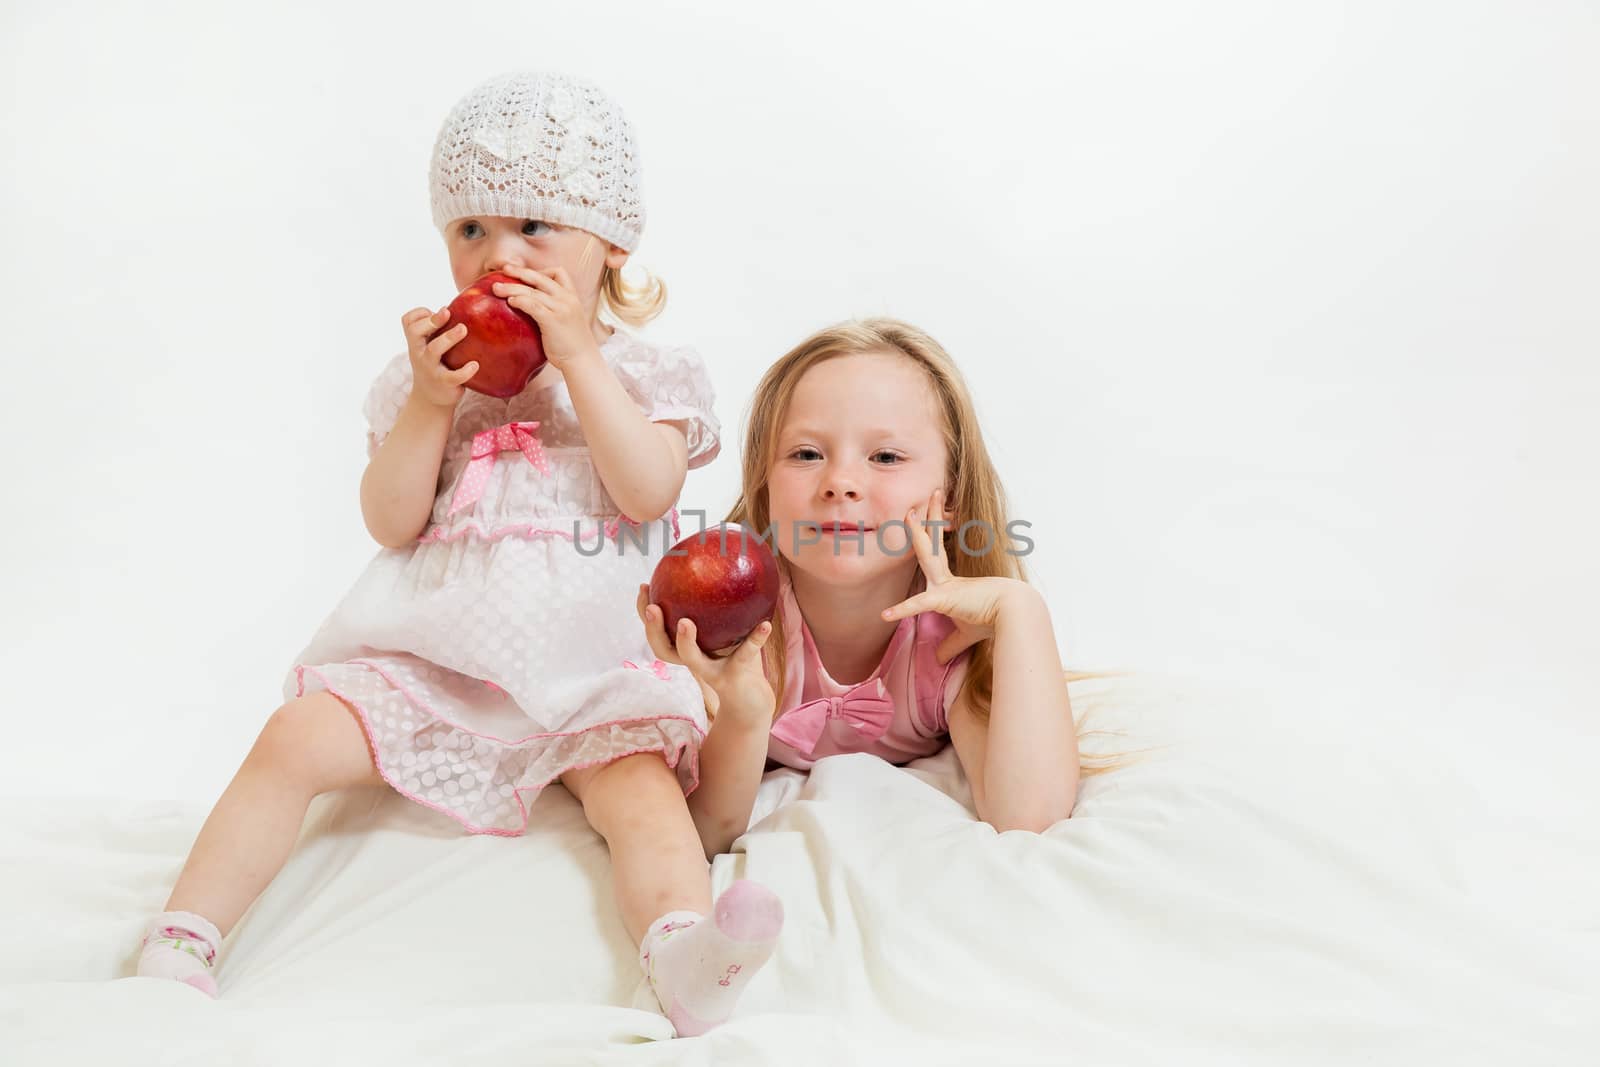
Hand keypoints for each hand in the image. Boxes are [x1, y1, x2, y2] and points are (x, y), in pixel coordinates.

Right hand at [401, 305, 477, 408]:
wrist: (431, 398)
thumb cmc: (436, 365)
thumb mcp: (431, 346)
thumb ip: (440, 329)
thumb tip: (465, 305)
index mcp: (417, 341)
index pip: (408, 321)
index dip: (419, 313)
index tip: (436, 311)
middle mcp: (419, 352)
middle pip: (415, 332)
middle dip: (431, 320)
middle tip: (447, 312)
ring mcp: (429, 368)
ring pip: (433, 350)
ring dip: (448, 338)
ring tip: (463, 329)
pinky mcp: (443, 383)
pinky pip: (452, 376)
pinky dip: (464, 371)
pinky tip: (475, 364)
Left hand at [492, 265, 596, 368]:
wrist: (583, 360)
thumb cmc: (572, 345)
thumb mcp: (567, 319)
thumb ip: (554, 310)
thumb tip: (531, 308)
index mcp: (572, 296)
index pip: (558, 272)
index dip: (541, 271)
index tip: (526, 277)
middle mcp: (567, 298)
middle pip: (540, 277)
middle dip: (520, 271)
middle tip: (504, 269)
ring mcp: (561, 308)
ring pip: (532, 291)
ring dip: (512, 287)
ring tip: (497, 288)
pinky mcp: (553, 320)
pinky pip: (533, 305)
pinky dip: (520, 301)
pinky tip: (510, 302)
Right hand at [636, 584, 775, 723]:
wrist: (749, 694)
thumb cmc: (734, 654)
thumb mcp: (722, 628)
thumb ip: (715, 604)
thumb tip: (718, 558)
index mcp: (683, 646)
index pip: (656, 630)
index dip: (644, 612)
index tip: (644, 587)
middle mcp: (691, 661)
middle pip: (662, 649)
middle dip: (652, 628)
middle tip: (652, 607)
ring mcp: (711, 671)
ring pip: (691, 660)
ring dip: (685, 641)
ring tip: (685, 622)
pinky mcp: (735, 675)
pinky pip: (745, 654)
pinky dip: (755, 639)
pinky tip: (766, 625)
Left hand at [880, 487, 1033, 663]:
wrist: (1015, 615)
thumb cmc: (994, 621)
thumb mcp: (966, 635)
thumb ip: (951, 644)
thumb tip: (939, 659)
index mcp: (950, 584)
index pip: (935, 559)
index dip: (929, 542)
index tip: (927, 524)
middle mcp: (946, 580)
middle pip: (931, 546)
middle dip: (926, 523)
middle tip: (915, 507)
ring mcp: (945, 586)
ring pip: (926, 553)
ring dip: (917, 533)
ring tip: (908, 513)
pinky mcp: (944, 599)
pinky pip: (918, 605)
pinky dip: (901, 611)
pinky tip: (885, 615)